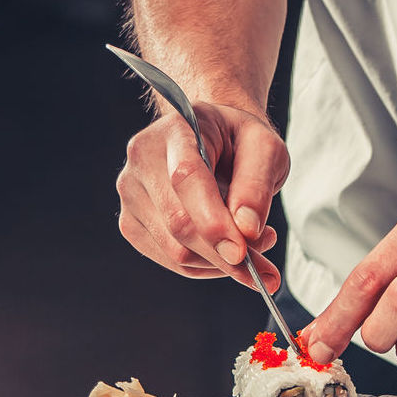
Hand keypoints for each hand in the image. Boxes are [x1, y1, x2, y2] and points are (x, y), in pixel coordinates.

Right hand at [115, 101, 288, 291]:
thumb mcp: (265, 149)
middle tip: (265, 266)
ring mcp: (131, 193)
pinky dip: (205, 267)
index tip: (241, 252)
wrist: (216, 140)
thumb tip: (246, 231)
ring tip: (253, 249)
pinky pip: (171, 261)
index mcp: (176, 130)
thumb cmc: (239, 142)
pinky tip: (226, 252)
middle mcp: (143, 159)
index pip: (186, 178)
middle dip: (224, 253)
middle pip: (178, 222)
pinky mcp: (131, 223)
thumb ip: (256, 186)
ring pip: (175, 250)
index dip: (212, 221)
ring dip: (220, 263)